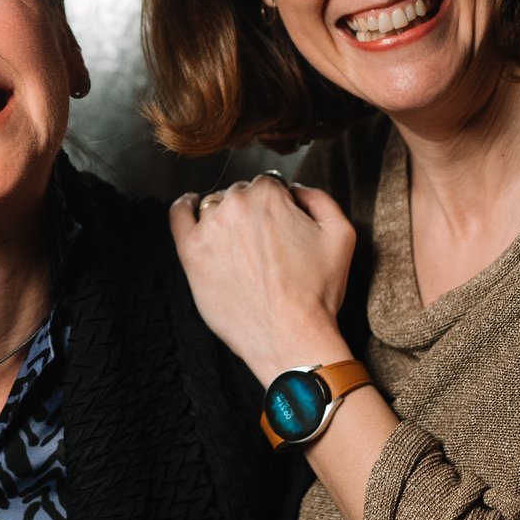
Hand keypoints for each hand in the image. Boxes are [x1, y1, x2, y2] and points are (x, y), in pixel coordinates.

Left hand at [168, 173, 357, 382]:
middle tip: (263, 245)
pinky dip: (184, 207)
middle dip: (252, 212)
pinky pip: (179, 215)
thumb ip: (320, 199)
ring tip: (238, 245)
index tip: (281, 227)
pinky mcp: (190, 253)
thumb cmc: (316, 291)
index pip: (268, 184)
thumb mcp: (341, 234)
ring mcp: (209, 228)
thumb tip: (296, 190)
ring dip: (225, 217)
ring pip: (214, 206)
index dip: (278, 205)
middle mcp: (235, 205)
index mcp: (269, 195)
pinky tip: (190, 207)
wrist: (290, 335)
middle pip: (240, 194)